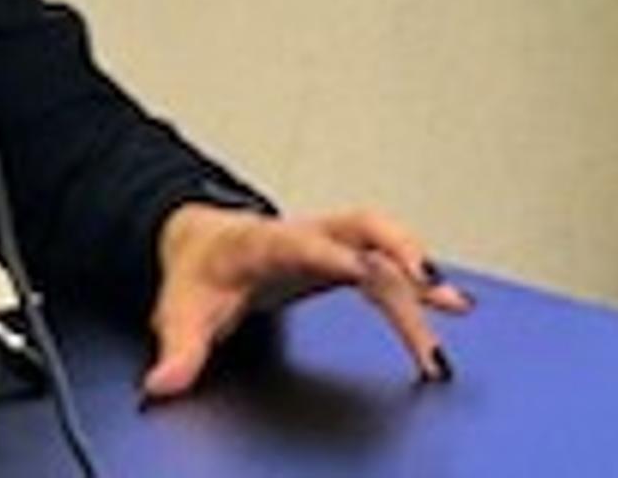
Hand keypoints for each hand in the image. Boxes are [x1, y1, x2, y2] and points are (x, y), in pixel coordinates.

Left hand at [140, 200, 473, 399]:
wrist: (205, 244)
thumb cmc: (200, 273)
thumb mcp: (180, 312)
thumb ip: (178, 351)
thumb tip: (163, 385)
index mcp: (264, 242)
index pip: (303, 242)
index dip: (332, 254)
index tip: (362, 269)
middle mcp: (307, 234)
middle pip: (362, 230)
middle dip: (397, 255)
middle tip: (427, 289)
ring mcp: (332, 241)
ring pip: (385, 243)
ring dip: (419, 270)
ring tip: (454, 304)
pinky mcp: (347, 256)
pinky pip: (390, 263)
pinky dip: (422, 281)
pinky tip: (453, 303)